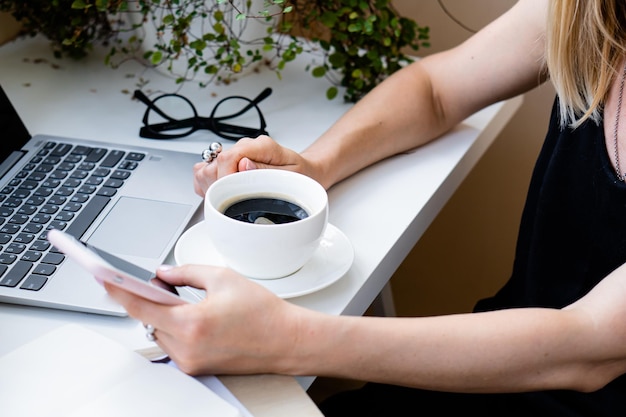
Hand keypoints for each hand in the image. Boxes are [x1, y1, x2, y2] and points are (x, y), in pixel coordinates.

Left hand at [104, 264, 301, 375]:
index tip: (104, 277)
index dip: (119, 290)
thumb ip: (186, 272)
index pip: (141, 305)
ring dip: (165, 315)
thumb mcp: (223, 278)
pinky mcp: (196, 368)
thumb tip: (163, 272)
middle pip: (149, 319)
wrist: (286, 340)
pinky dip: (177, 328)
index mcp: (191, 323)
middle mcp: (187, 348)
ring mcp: (190, 362)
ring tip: (188, 301)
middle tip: (163, 282)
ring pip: (160, 331)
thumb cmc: (263, 312)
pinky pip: (173, 344)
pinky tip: (195, 317)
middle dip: (151, 299)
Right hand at [193, 135, 314, 195]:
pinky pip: (204, 173)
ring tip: (228, 198)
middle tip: (233, 201)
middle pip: (213, 164)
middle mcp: (245, 147)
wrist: (304, 171)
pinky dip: (208, 186)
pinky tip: (222, 194)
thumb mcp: (292, 175)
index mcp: (261, 146)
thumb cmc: (300, 175)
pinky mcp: (228, 164)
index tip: (229, 195)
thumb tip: (244, 166)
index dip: (224, 180)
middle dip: (218, 187)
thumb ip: (267, 171)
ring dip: (211, 187)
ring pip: (205, 169)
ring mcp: (235, 154)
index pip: (228, 158)